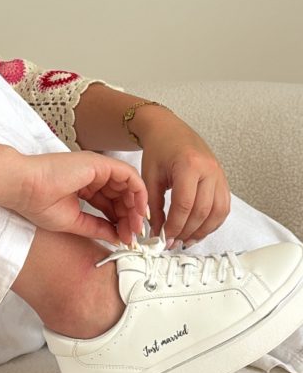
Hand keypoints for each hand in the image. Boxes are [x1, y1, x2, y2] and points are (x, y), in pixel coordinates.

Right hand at [11, 151, 147, 244]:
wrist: (26, 187)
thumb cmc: (39, 202)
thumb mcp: (74, 221)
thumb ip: (97, 227)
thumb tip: (117, 238)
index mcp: (83, 186)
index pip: (110, 203)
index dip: (120, 221)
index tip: (125, 238)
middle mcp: (93, 175)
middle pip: (122, 195)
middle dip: (131, 217)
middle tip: (134, 237)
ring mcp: (97, 168)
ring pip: (128, 186)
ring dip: (136, 207)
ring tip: (137, 228)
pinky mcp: (101, 164)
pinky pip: (129, 176)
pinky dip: (139, 193)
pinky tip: (139, 211)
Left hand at [139, 113, 230, 244]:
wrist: (169, 130)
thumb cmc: (158, 149)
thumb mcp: (149, 176)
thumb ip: (153, 205)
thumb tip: (156, 232)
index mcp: (189, 164)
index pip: (184, 204)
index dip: (175, 225)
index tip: (164, 237)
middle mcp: (209, 169)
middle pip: (203, 211)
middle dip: (187, 231)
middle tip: (173, 242)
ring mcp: (219, 174)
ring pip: (218, 212)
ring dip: (202, 231)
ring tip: (185, 240)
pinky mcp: (223, 179)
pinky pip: (223, 207)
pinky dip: (212, 222)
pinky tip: (198, 229)